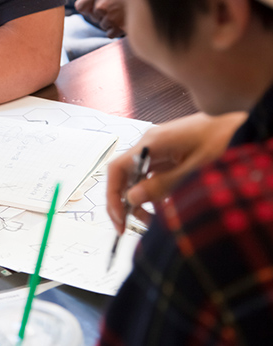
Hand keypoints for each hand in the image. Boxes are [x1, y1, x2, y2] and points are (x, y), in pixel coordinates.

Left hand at [75, 0, 124, 37]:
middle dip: (102, 14)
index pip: (80, 6)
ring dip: (110, 22)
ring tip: (122, 12)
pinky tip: (124, 22)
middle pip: (93, 16)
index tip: (92, 7)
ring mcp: (109, 17)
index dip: (87, 7)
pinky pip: (110, 34)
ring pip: (103, 25)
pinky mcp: (118, 27)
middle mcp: (101, 5)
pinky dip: (116, 30)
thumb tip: (85, 7)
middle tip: (116, 6)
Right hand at [106, 112, 247, 233]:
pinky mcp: (166, 155)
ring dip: (139, 200)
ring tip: (150, 221)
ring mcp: (156, 149)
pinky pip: (150, 176)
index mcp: (151, 143)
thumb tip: (131, 199)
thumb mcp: (193, 169)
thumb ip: (161, 185)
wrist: (236, 121)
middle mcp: (148, 144)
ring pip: (136, 178)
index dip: (113, 195)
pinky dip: (152, 193)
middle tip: (128, 226)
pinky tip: (162, 208)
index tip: (120, 219)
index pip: (117, 169)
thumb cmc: (220, 139)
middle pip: (123, 175)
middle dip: (124, 202)